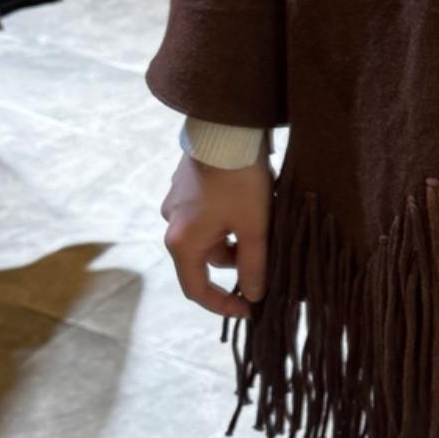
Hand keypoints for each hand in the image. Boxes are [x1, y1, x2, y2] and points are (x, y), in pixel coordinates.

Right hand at [160, 152, 270, 320]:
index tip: (248, 309)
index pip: (196, 290)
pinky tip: (250, 206)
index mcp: (183, 242)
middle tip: (267, 259)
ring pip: (209, 237)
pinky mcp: (185, 187)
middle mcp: (172, 225)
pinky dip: (227, 221)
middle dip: (236, 264)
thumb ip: (254, 266)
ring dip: (234, 239)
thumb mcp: (254, 228)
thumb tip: (254, 295)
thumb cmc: (240, 181)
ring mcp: (176, 204)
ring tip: (264, 226)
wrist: (226, 128)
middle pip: (205, 261)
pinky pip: (206, 216)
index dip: (221, 305)